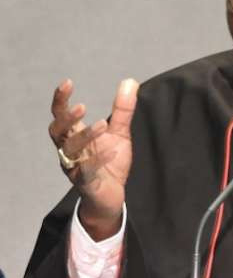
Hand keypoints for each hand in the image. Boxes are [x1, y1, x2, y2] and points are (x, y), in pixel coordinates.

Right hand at [49, 78, 138, 240]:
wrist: (112, 195)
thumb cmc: (110, 162)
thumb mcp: (120, 132)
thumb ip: (123, 109)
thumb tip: (130, 81)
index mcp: (75, 135)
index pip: (60, 115)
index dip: (60, 99)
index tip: (68, 83)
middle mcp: (70, 150)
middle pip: (57, 132)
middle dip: (66, 118)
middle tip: (81, 107)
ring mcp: (75, 166)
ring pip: (69, 151)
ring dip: (84, 136)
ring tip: (102, 124)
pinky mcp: (85, 183)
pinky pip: (86, 171)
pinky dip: (98, 160)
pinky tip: (112, 151)